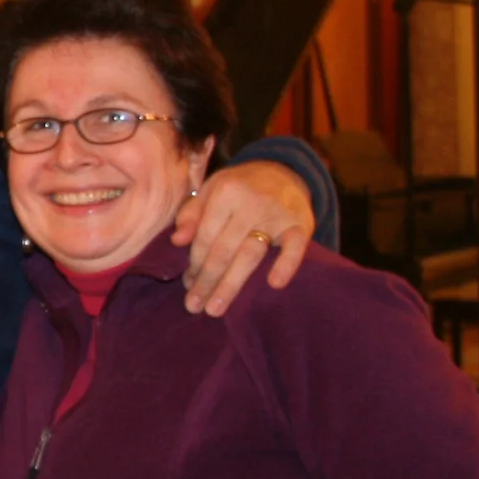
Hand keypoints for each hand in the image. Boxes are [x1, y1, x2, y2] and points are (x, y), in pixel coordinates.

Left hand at [171, 159, 312, 315]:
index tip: (187, 286)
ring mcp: (276, 215)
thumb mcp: (211, 190)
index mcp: (224, 193)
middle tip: (195, 307)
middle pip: (223, 250)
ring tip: (216, 308)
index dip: (194, 264)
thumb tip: (177, 241)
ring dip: (231, 284)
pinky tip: (274, 284)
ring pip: (250, 254)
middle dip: (207, 281)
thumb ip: (192, 214)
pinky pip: (296, 247)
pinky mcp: (301, 224)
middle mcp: (249, 203)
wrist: (285, 171)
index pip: (205, 236)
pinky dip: (287, 264)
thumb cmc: (240, 186)